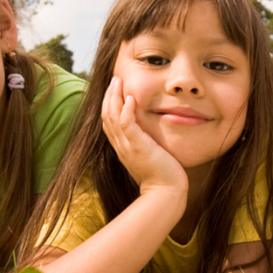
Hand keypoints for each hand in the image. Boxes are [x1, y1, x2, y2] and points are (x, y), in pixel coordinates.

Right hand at [102, 76, 186, 194]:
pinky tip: (131, 98)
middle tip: (114, 80)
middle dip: (109, 96)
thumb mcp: (149, 157)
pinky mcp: (138, 146)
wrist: (165, 193)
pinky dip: (126, 110)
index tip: (115, 90)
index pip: (109, 122)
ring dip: (114, 97)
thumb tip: (150, 136)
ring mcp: (127, 146)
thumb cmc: (162, 177)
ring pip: (112, 117)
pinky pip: (126, 124)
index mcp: (122, 148)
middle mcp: (121, 146)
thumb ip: (145, 145)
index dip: (109, 105)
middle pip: (106, 116)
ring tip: (118, 82)